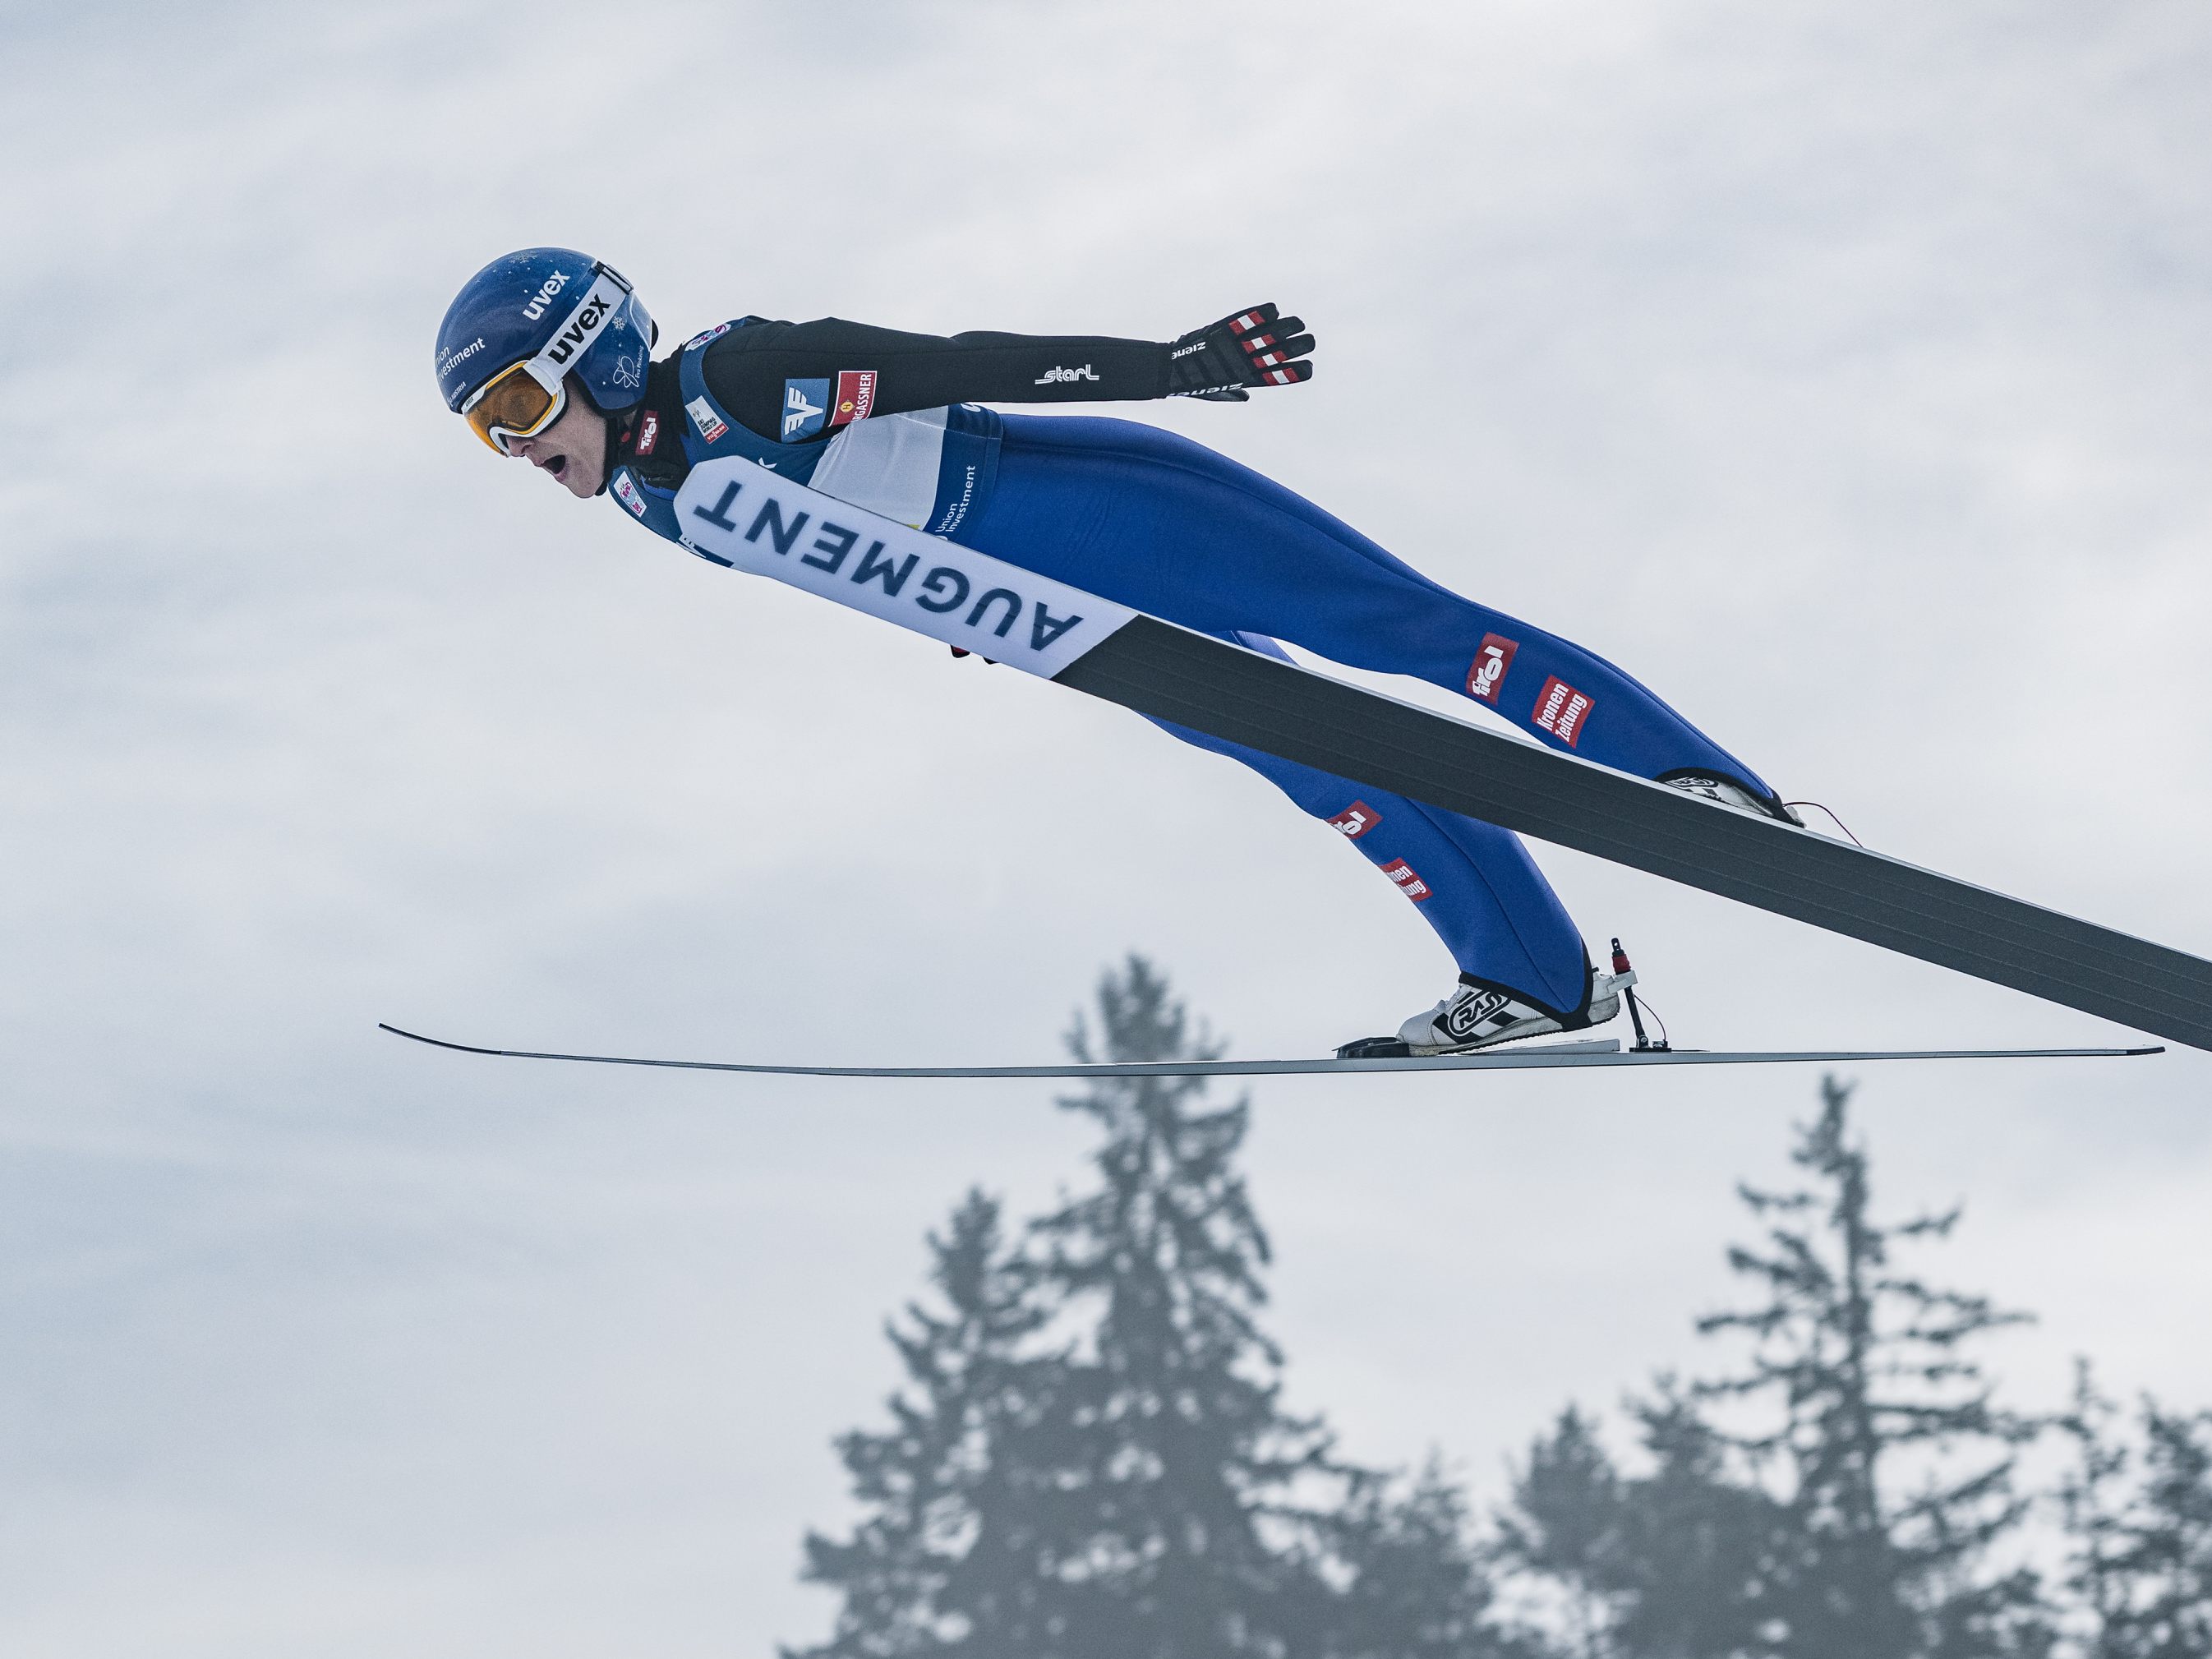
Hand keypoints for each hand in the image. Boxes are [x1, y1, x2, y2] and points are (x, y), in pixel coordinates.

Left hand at [1165, 304, 1314, 399]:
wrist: (1170, 370)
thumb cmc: (1193, 383)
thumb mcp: (1216, 392)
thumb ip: (1233, 393)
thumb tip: (1245, 396)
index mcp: (1248, 379)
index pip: (1282, 377)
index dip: (1299, 372)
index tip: (1307, 367)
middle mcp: (1247, 362)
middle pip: (1284, 352)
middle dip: (1302, 345)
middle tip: (1307, 340)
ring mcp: (1238, 345)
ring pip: (1274, 332)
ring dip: (1290, 326)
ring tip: (1297, 324)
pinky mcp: (1227, 329)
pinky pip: (1252, 317)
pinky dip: (1266, 312)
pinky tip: (1273, 310)